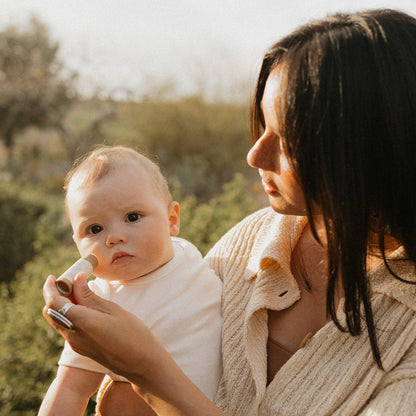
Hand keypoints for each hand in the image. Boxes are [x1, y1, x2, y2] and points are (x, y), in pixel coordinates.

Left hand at [43, 274, 224, 414]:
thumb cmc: (132, 333)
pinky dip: (69, 314)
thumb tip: (76, 279)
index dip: (51, 288)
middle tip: (67, 282)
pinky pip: (67, 328)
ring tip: (77, 291)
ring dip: (61, 305)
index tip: (54, 277)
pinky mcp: (82, 348)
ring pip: (58, 321)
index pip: (54, 303)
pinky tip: (84, 306)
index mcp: (82, 322)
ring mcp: (76, 344)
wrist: (141, 363)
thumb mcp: (112, 309)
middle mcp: (74, 335)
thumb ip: (90, 296)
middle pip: (51, 313)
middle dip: (53, 295)